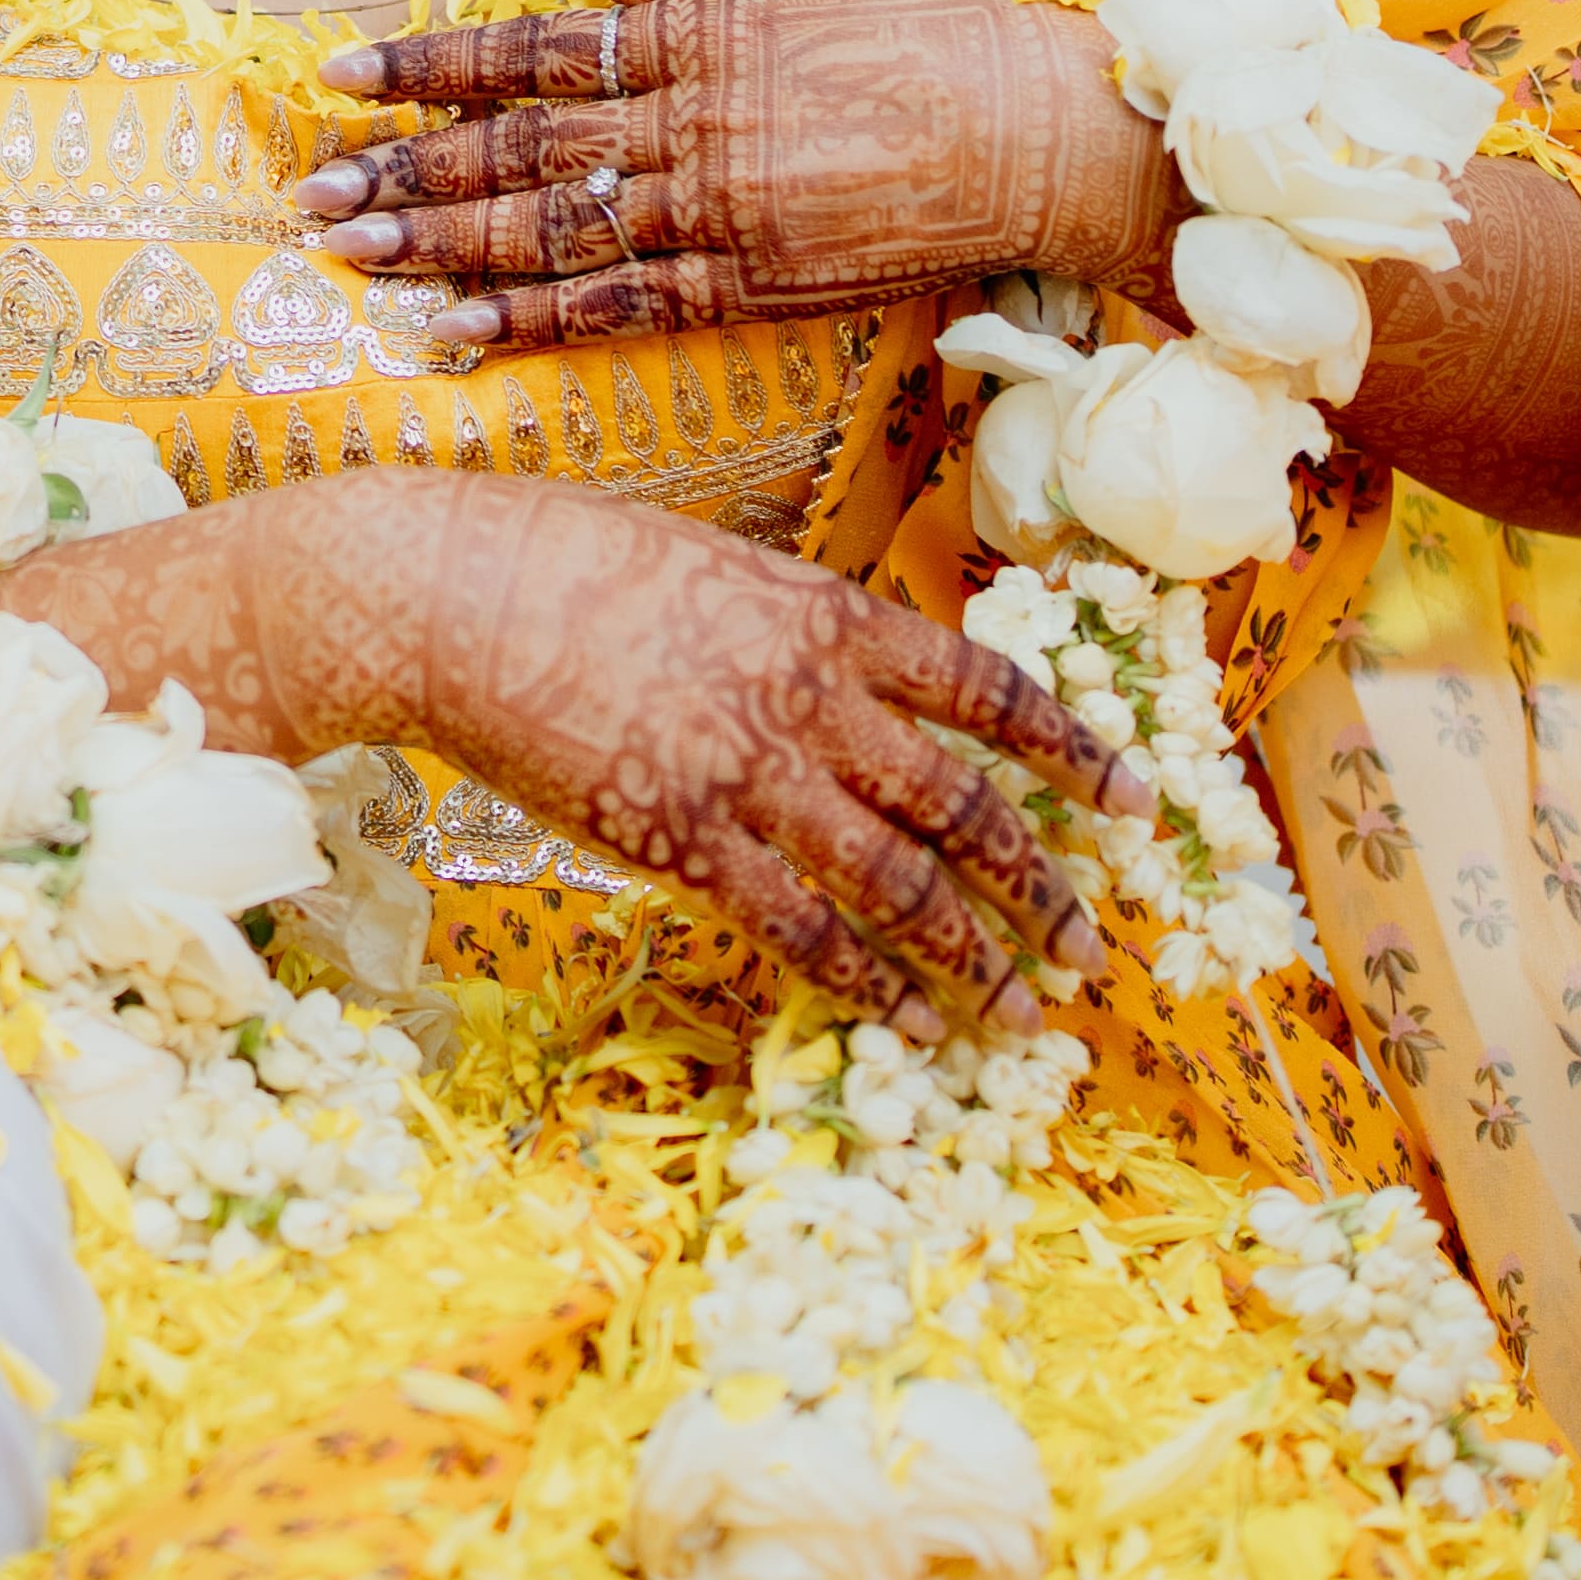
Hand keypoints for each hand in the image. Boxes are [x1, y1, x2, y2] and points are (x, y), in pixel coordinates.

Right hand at [42, 472, 1143, 1031]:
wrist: (446, 593)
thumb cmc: (563, 559)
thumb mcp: (713, 563)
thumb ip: (797, 625)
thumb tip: (859, 674)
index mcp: (828, 616)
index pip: (990, 691)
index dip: (1075, 752)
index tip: (1134, 801)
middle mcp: (812, 698)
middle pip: (966, 808)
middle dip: (1044, 885)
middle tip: (1092, 947)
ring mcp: (750, 774)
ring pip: (902, 886)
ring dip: (978, 957)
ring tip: (1026, 1010)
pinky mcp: (683, 840)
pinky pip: (803, 930)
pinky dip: (867, 982)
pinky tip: (908, 1020)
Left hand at [293, 0, 1174, 351]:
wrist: (1050, 133)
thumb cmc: (949, 33)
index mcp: (698, 36)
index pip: (531, 49)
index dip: (428, 65)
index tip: (341, 73)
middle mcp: (688, 125)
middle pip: (515, 150)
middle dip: (402, 169)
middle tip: (307, 189)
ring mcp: (716, 213)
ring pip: (548, 232)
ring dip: (438, 247)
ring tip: (344, 254)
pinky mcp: (753, 287)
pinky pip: (622, 310)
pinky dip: (532, 323)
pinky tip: (455, 333)